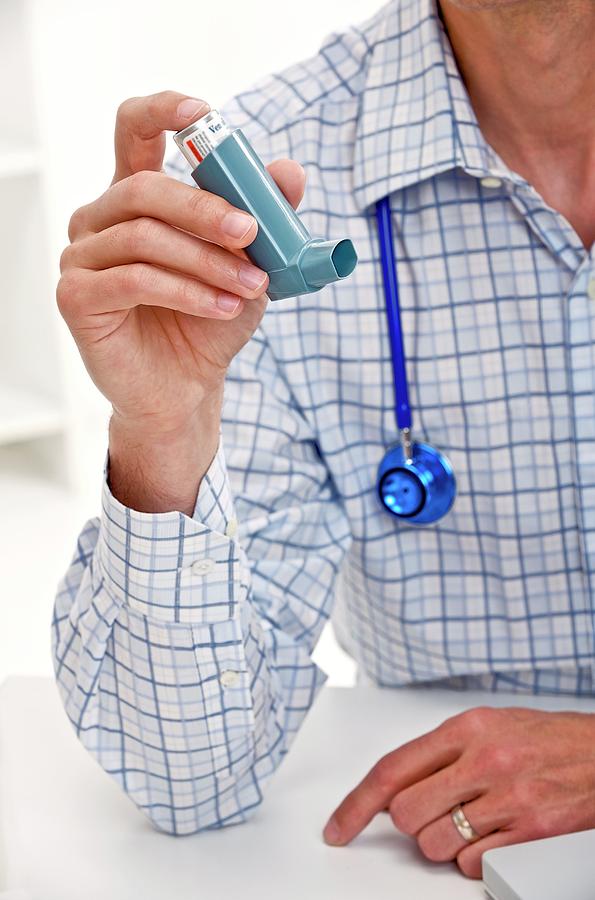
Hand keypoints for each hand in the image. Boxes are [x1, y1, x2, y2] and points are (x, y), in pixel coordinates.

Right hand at [57, 91, 304, 512]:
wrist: (188, 387)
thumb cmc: (209, 319)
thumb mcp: (248, 264)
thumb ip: (264, 217)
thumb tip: (290, 171)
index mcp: (137, 199)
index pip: (134, 131)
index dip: (163, 111)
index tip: (203, 113)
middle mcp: (100, 219)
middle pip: (145, 187)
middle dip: (206, 208)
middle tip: (251, 232)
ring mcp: (82, 257)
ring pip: (144, 236)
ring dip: (206, 260)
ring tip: (249, 285)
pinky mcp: (77, 297)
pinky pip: (133, 279)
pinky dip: (186, 291)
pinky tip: (221, 306)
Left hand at [323, 706, 594, 877]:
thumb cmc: (544, 738)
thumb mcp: (488, 726)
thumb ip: (440, 753)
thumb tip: (393, 786)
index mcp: (467, 728)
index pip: (392, 769)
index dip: (356, 804)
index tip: (338, 828)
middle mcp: (485, 760)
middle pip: (406, 815)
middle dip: (411, 823)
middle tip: (437, 813)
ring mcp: (509, 798)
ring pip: (435, 845)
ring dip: (443, 843)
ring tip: (475, 820)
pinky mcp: (532, 833)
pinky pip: (471, 864)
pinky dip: (474, 858)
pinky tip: (496, 834)